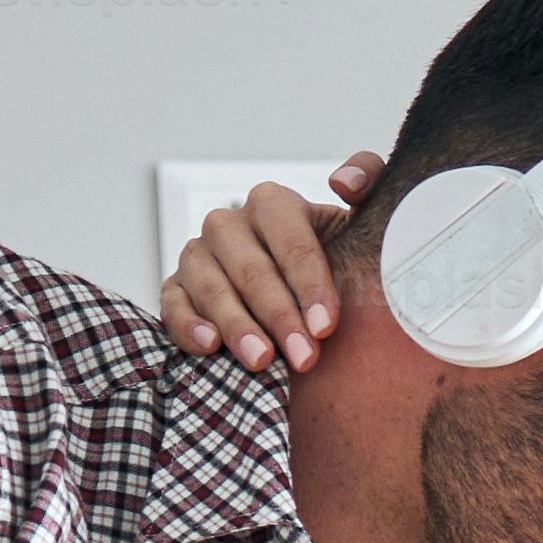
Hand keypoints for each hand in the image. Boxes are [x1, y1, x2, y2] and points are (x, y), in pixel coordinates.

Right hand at [158, 152, 378, 369]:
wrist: (294, 293)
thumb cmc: (332, 260)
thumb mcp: (355, 224)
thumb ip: (368, 183)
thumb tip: (344, 181)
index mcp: (271, 204)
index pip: (291, 242)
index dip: (310, 285)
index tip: (326, 327)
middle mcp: (228, 224)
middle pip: (252, 271)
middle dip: (281, 318)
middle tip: (305, 358)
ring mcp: (197, 255)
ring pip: (213, 289)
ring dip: (238, 327)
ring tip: (262, 362)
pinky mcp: (175, 289)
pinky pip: (174, 306)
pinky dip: (189, 326)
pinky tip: (210, 347)